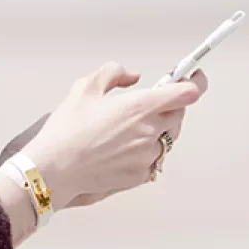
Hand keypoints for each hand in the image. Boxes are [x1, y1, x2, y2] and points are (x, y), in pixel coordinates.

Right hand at [24, 63, 208, 208]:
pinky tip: (121, 151)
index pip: (188, 92)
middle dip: (169, 107)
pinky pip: (154, 161)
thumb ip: (113, 73)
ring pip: (166, 139)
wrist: (54, 170)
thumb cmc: (66, 131)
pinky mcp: (139, 175)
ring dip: (156, 131)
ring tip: (126, 132)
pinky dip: (145, 153)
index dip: (193, 81)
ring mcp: (147, 156)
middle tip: (145, 106)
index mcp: (141, 106)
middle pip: (179, 115)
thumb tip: (132, 76)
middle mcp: (150, 131)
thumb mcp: (84, 88)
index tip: (191, 77)